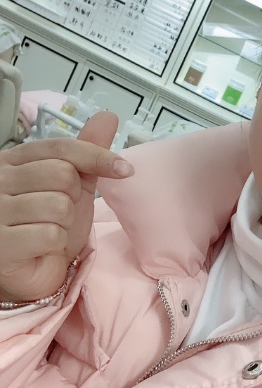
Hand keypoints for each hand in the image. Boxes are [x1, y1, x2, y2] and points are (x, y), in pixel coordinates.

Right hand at [0, 111, 133, 302]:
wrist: (28, 271)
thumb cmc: (45, 226)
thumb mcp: (72, 186)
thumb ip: (86, 153)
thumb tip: (107, 116)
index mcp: (13, 161)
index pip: (60, 147)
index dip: (96, 156)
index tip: (124, 169)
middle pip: (62, 174)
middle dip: (72, 199)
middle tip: (57, 215)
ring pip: (58, 206)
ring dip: (64, 225)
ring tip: (46, 231)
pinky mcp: (1, 243)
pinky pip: (50, 234)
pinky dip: (54, 245)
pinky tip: (39, 248)